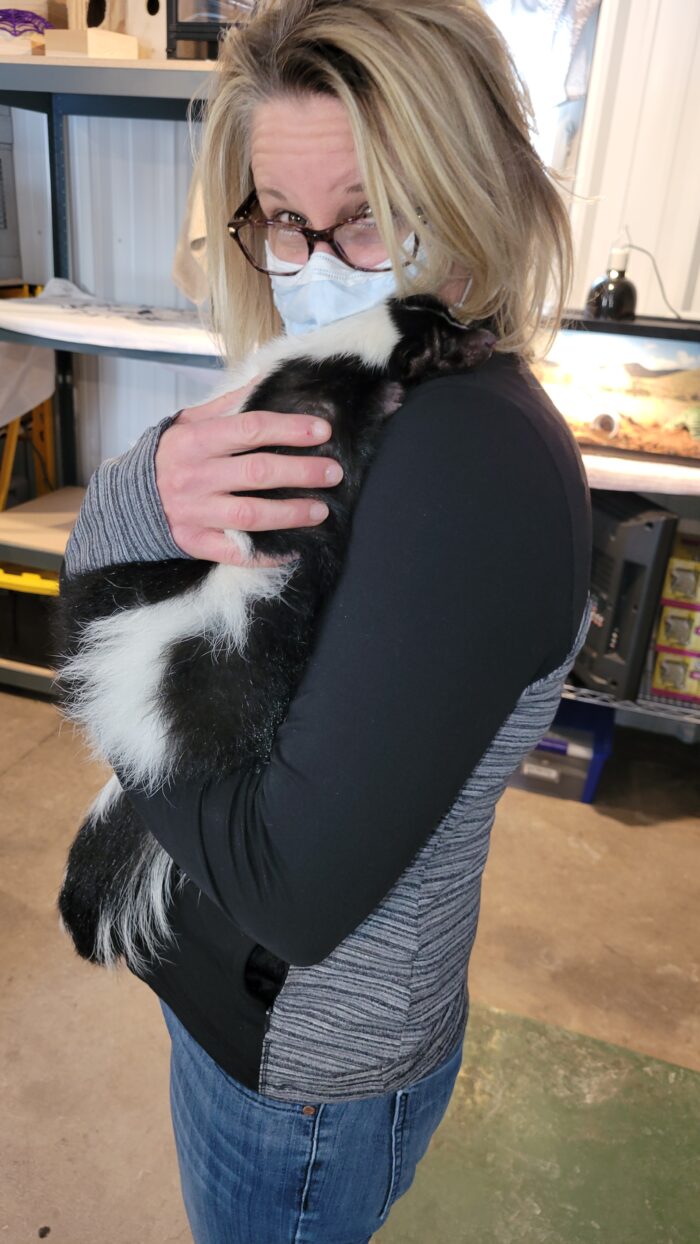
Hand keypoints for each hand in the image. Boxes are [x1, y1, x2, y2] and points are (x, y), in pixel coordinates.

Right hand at [155, 377, 343, 567]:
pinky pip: (235, 552)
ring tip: (321, 511)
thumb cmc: (168, 456)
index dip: (290, 429)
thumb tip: (266, 378)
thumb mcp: (189, 422)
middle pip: (258, 472)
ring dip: (291, 513)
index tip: (322, 431)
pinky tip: (293, 549)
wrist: (125, 499)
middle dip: (302, 472)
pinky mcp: (195, 542)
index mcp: (196, 441)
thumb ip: (228, 404)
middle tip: (333, 472)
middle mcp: (196, 476)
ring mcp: (196, 512)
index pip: (251, 429)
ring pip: (251, 515)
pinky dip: (266, 554)